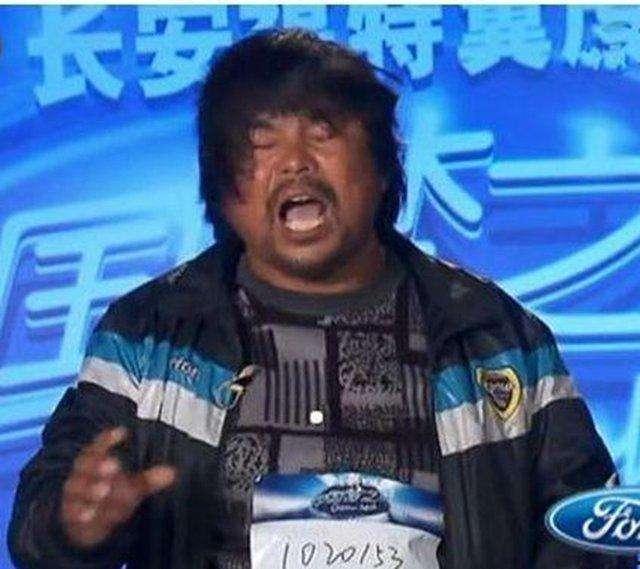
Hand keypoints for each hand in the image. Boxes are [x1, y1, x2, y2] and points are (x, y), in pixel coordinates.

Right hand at [60, 426, 175, 548]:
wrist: (82, 521)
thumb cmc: (110, 493)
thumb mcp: (130, 486)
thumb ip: (148, 480)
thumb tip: (172, 473)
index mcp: (94, 459)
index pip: (99, 445)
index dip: (108, 438)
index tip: (123, 432)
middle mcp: (81, 474)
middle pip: (87, 465)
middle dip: (100, 465)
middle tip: (114, 465)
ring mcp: (73, 494)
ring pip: (81, 489)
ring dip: (91, 489)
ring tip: (104, 489)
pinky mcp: (69, 514)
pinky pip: (74, 512)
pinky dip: (81, 512)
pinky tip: (89, 514)